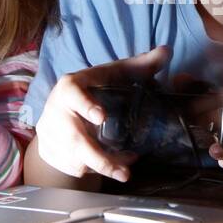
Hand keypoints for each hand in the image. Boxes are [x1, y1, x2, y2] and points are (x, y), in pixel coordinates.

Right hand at [35, 46, 170, 181]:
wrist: (56, 117)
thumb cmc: (91, 90)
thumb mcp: (111, 75)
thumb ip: (139, 65)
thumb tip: (166, 51)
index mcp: (70, 88)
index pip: (73, 95)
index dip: (86, 105)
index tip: (102, 117)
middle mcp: (59, 114)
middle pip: (76, 140)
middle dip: (100, 158)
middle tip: (125, 170)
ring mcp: (57, 138)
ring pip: (80, 159)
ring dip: (105, 167)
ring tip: (125, 171)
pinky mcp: (58, 155)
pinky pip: (81, 168)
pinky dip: (100, 171)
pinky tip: (115, 168)